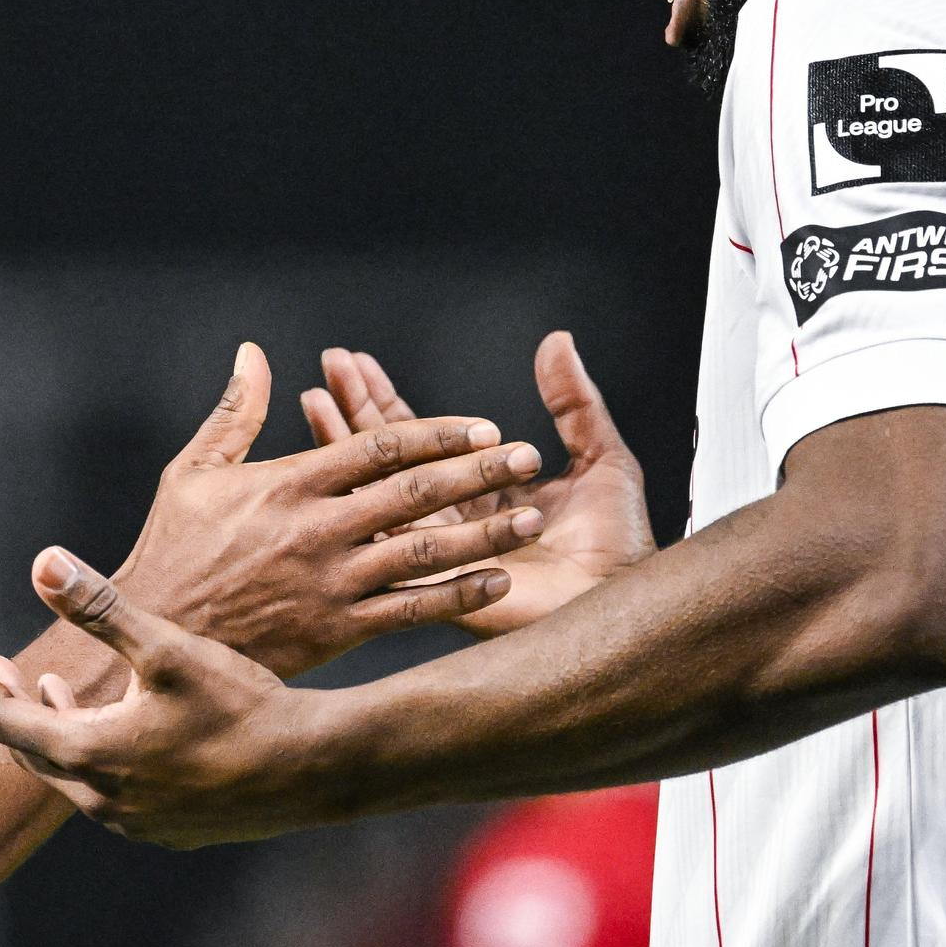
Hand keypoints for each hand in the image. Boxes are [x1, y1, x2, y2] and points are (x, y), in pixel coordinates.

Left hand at [0, 548, 333, 847]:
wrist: (314, 769)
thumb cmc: (241, 704)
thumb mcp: (166, 647)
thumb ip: (100, 608)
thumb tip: (41, 561)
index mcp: (89, 756)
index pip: (3, 721)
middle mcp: (103, 801)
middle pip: (32, 752)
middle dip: (10, 704)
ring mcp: (138, 823)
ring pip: (75, 774)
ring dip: (58, 727)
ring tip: (54, 689)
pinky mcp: (171, 829)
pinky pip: (115, 793)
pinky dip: (99, 755)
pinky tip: (119, 730)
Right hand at [114, 343, 548, 676]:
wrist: (154, 637)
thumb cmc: (170, 550)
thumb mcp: (191, 473)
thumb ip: (233, 413)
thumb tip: (254, 352)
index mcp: (287, 483)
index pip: (380, 447)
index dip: (439, 434)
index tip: (485, 428)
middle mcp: (318, 529)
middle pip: (416, 493)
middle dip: (480, 474)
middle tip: (528, 458)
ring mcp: (331, 582)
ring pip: (424, 552)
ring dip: (485, 534)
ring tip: (531, 517)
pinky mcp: (336, 630)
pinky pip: (410, 611)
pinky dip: (457, 596)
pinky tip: (496, 580)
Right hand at [299, 332, 652, 635]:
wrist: (625, 604)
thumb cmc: (619, 543)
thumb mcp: (602, 458)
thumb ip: (574, 402)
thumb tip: (556, 341)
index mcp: (478, 493)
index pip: (416, 439)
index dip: (383, 398)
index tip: (353, 364)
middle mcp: (448, 522)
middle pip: (385, 458)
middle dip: (354, 406)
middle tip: (331, 364)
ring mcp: (433, 556)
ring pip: (378, 495)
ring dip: (344, 444)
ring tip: (320, 398)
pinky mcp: (433, 590)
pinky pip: (394, 550)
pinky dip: (369, 504)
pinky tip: (344, 467)